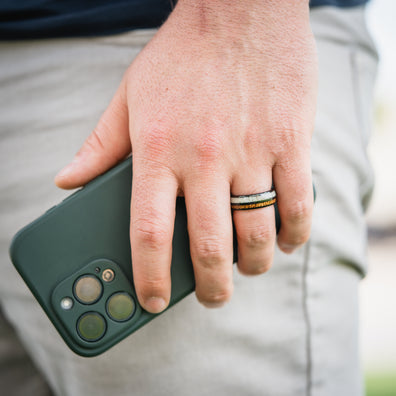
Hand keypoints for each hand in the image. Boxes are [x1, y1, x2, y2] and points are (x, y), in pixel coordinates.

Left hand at [55, 0, 316, 312]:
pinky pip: (297, 204)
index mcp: (159, 149)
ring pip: (256, 233)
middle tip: (212, 296)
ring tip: (245, 269)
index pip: (148, 231)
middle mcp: (205, 157)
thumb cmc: (182, 56)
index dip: (150, 276)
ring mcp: (252, 151)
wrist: (240, 9)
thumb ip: (100, 145)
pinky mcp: (290, 142)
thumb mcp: (129, 96)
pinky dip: (293, 235)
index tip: (152, 300)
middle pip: (208, 246)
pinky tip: (283, 241)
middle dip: (212, 287)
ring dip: (252, 265)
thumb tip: (67, 181)